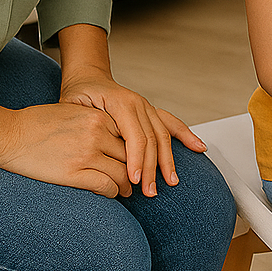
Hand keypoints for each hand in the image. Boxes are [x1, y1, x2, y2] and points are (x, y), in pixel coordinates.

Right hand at [0, 102, 134, 196]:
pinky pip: (106, 186)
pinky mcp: (74, 174)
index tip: (135, 160)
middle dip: (135, 169)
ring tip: (126, 190)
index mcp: (98, 116)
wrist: (10, 135)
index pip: (129, 136)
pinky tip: (111, 194)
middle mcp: (97, 133)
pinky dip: (112, 192)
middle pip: (130, 155)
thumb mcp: (73, 112)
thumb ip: (95, 122)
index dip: (135, 151)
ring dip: (126, 184)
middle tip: (135, 179)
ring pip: (122, 173)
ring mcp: (86, 154)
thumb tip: (112, 137)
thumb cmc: (37, 123)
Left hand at [60, 73, 204, 197]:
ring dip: (168, 160)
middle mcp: (138, 103)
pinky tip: (199, 148)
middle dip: (153, 168)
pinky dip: (186, 135)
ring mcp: (147, 107)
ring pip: (163, 135)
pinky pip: (171, 124)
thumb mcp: (72, 109)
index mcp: (121, 103)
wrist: (88, 78)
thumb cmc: (77, 97)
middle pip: (152, 139)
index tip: (134, 181)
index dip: (137, 161)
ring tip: (171, 181)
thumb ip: (86, 128)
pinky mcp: (151, 112)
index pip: (135, 137)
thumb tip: (95, 155)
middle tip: (150, 191)